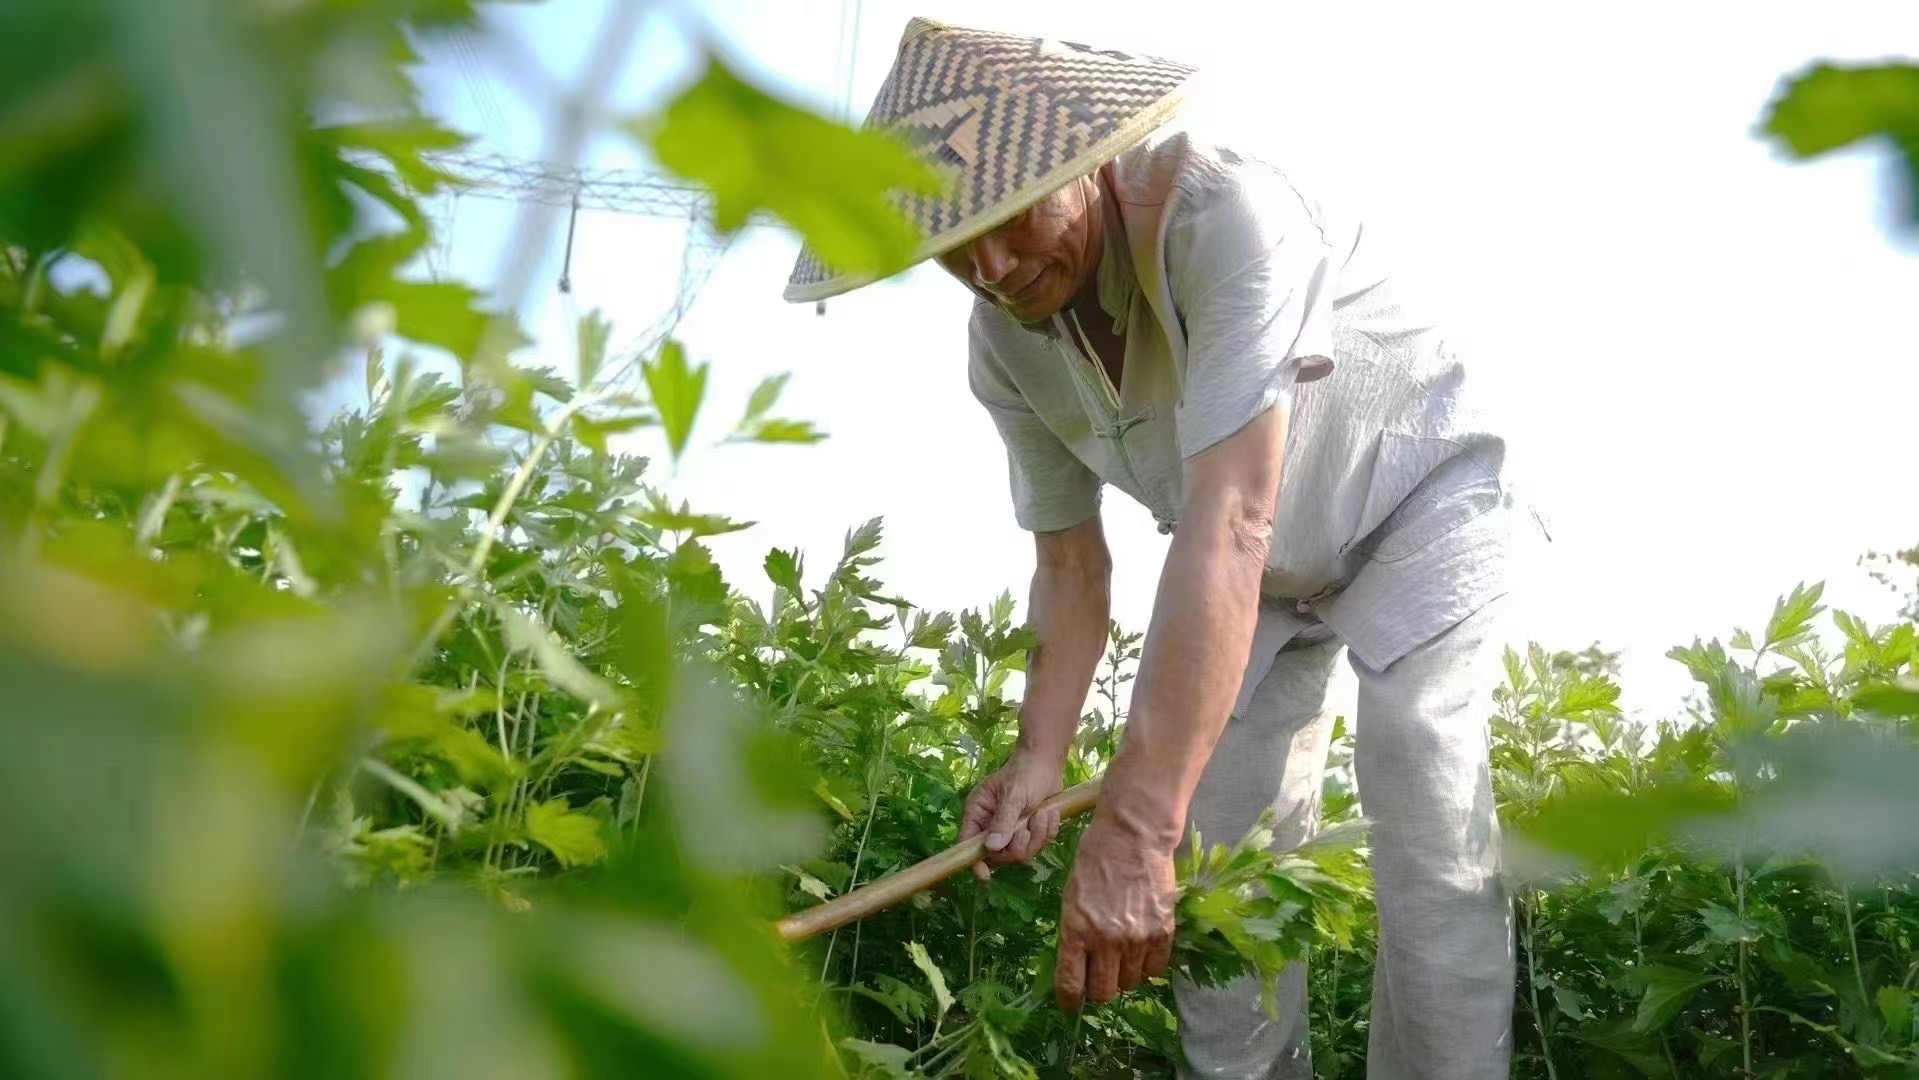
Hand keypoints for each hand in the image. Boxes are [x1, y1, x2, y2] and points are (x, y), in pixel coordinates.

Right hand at [958, 750, 1064, 879]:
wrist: (1046, 762)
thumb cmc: (1024, 772)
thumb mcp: (1013, 795)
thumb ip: (1003, 821)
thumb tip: (992, 848)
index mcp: (978, 813)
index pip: (968, 844)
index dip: (974, 861)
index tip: (985, 876)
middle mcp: (991, 825)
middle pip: (999, 855)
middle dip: (1019, 845)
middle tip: (1029, 826)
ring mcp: (1011, 830)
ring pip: (1021, 853)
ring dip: (1037, 836)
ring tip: (1044, 814)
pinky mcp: (1030, 832)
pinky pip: (1038, 846)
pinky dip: (1048, 832)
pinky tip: (1051, 814)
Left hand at [1053, 812, 1175, 1011]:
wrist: (1133, 834)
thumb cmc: (1095, 858)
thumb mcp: (1071, 896)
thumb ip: (1074, 932)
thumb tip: (1077, 963)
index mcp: (1076, 929)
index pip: (1071, 984)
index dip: (1070, 1001)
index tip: (1071, 1005)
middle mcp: (1106, 940)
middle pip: (1103, 992)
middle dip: (1099, 989)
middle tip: (1100, 975)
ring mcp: (1136, 939)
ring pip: (1130, 983)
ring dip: (1124, 975)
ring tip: (1123, 955)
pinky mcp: (1163, 932)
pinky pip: (1156, 969)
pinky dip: (1148, 966)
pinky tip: (1142, 950)